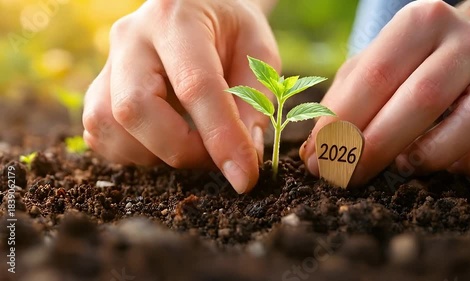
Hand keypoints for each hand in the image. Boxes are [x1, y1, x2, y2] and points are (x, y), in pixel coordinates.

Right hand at [82, 0, 280, 192]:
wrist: (199, 9)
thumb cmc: (231, 30)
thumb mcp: (259, 51)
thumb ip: (255, 100)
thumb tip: (247, 156)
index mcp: (177, 19)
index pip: (194, 86)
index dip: (221, 138)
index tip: (244, 177)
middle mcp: (131, 37)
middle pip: (134, 109)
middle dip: (180, 149)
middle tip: (215, 157)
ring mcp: (108, 63)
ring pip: (108, 126)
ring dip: (154, 153)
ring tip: (191, 144)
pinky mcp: (99, 88)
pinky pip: (100, 135)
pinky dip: (134, 152)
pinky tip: (164, 141)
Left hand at [300, 0, 469, 185]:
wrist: (469, 55)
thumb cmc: (409, 66)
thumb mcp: (373, 69)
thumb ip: (342, 103)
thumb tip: (314, 155)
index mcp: (421, 22)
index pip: (374, 77)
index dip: (340, 124)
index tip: (316, 160)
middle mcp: (467, 40)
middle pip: (419, 100)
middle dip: (373, 148)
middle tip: (342, 177)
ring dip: (424, 156)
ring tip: (396, 166)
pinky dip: (459, 165)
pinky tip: (434, 164)